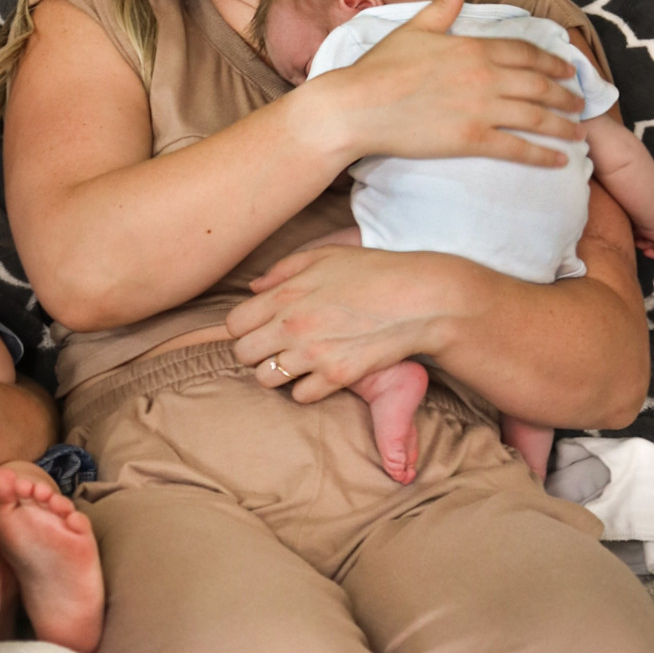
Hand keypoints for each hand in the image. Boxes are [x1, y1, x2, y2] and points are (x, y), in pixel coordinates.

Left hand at [226, 244, 465, 401]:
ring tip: (296, 363)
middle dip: (255, 352)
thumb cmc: (373, 272)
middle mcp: (293, 326)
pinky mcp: (337, 376)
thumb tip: (254, 288)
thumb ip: (283, 270)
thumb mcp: (325, 256)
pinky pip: (301, 396)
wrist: (419, 298)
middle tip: (275, 347)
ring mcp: (314, 354)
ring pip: (266, 379)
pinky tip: (320, 374)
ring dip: (277, 373)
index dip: (244, 327)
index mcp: (286, 295)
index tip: (260, 327)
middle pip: (243, 354)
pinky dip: (307, 389)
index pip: (234, 324)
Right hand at [316, 0, 584, 169]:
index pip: (526, 52)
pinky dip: (544, 155)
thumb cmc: (380, 67)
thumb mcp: (414, 28)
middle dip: (566, 93)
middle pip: (540, 84)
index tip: (568, 69)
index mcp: (473, 47)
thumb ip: (443, 5)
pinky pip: (518, 148)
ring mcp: (481, 109)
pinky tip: (560, 160)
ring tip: (578, 130)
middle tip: (580, 101)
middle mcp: (485, 76)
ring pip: (537, 116)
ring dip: (564, 124)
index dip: (552, 61)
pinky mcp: (472, 139)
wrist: (356, 106)